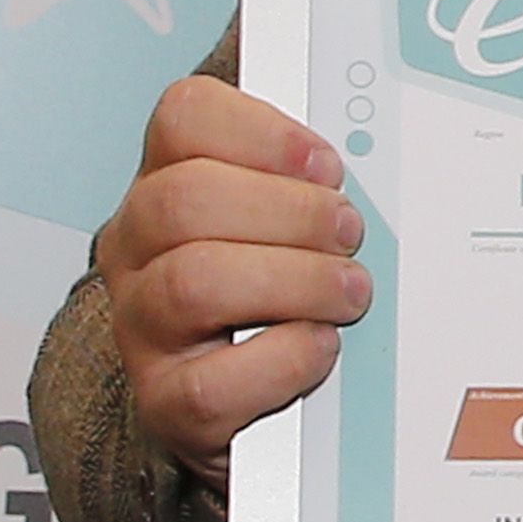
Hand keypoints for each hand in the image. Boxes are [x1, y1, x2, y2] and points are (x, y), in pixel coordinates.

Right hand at [91, 76, 370, 475]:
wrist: (241, 403)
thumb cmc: (275, 299)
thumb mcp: (288, 227)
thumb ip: (315, 188)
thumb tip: (383, 172)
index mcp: (167, 184)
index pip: (183, 118)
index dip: (264, 132)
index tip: (327, 165)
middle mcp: (139, 249)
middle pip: (186, 199)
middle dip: (291, 212)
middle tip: (349, 234)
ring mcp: (143, 327)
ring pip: (194, 283)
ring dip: (294, 282)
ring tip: (347, 293)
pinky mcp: (165, 403)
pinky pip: (212, 383)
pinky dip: (283, 361)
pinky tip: (319, 348)